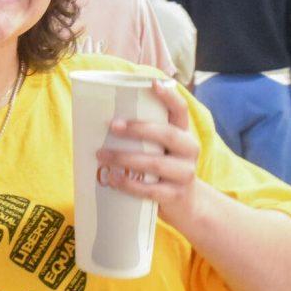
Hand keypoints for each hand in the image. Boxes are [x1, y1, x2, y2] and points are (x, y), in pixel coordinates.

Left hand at [95, 80, 201, 225]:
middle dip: (138, 128)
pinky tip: (113, 179)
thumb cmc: (164, 171)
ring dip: (125, 158)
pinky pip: (151, 190)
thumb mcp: (161, 149)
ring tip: (101, 155)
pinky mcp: (176, 196)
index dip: (169, 96)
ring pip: (156, 163)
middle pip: (167, 134)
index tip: (152, 83)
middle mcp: (189, 151)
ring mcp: (185, 174)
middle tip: (112, 126)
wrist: (187, 207)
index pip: (180, 110)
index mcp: (183, 134)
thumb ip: (145, 137)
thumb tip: (101, 121)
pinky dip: (129, 184)